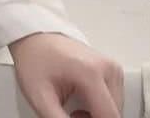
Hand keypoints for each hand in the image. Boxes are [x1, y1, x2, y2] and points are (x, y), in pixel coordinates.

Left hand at [8, 32, 123, 117]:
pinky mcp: (112, 69)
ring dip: (96, 115)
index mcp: (91, 73)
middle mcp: (107, 67)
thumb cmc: (35, 60)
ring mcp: (112, 67)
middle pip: (114, 113)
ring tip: (73, 108)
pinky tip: (81, 100)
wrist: (34, 39)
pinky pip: (113, 98)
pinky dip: (99, 106)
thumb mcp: (40, 97)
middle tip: (69, 115)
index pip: (109, 116)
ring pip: (115, 108)